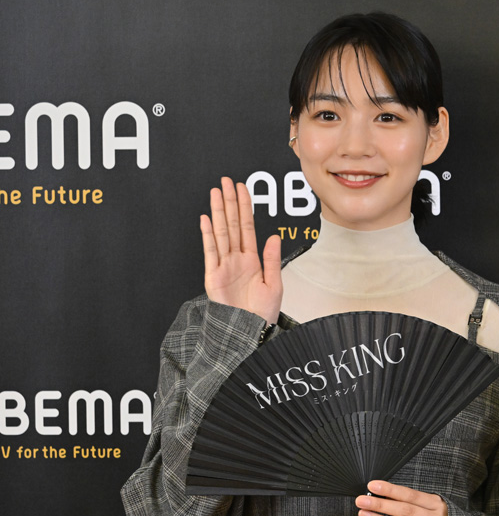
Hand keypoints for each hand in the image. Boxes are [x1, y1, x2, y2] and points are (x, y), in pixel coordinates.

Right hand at [201, 177, 281, 323]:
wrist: (249, 333)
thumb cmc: (261, 313)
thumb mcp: (274, 285)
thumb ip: (272, 260)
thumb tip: (274, 237)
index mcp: (252, 260)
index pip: (247, 227)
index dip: (245, 207)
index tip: (243, 189)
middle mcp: (236, 259)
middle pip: (232, 225)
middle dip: (230, 203)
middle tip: (226, 181)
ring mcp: (223, 266)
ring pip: (220, 233)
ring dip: (218, 212)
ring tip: (216, 193)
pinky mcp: (213, 276)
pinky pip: (210, 252)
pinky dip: (208, 235)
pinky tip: (206, 219)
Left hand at [356, 480, 448, 515]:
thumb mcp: (432, 511)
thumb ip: (414, 504)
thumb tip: (385, 496)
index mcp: (438, 504)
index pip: (410, 494)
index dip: (390, 490)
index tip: (373, 486)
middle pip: (405, 510)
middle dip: (381, 504)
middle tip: (362, 500)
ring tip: (365, 515)